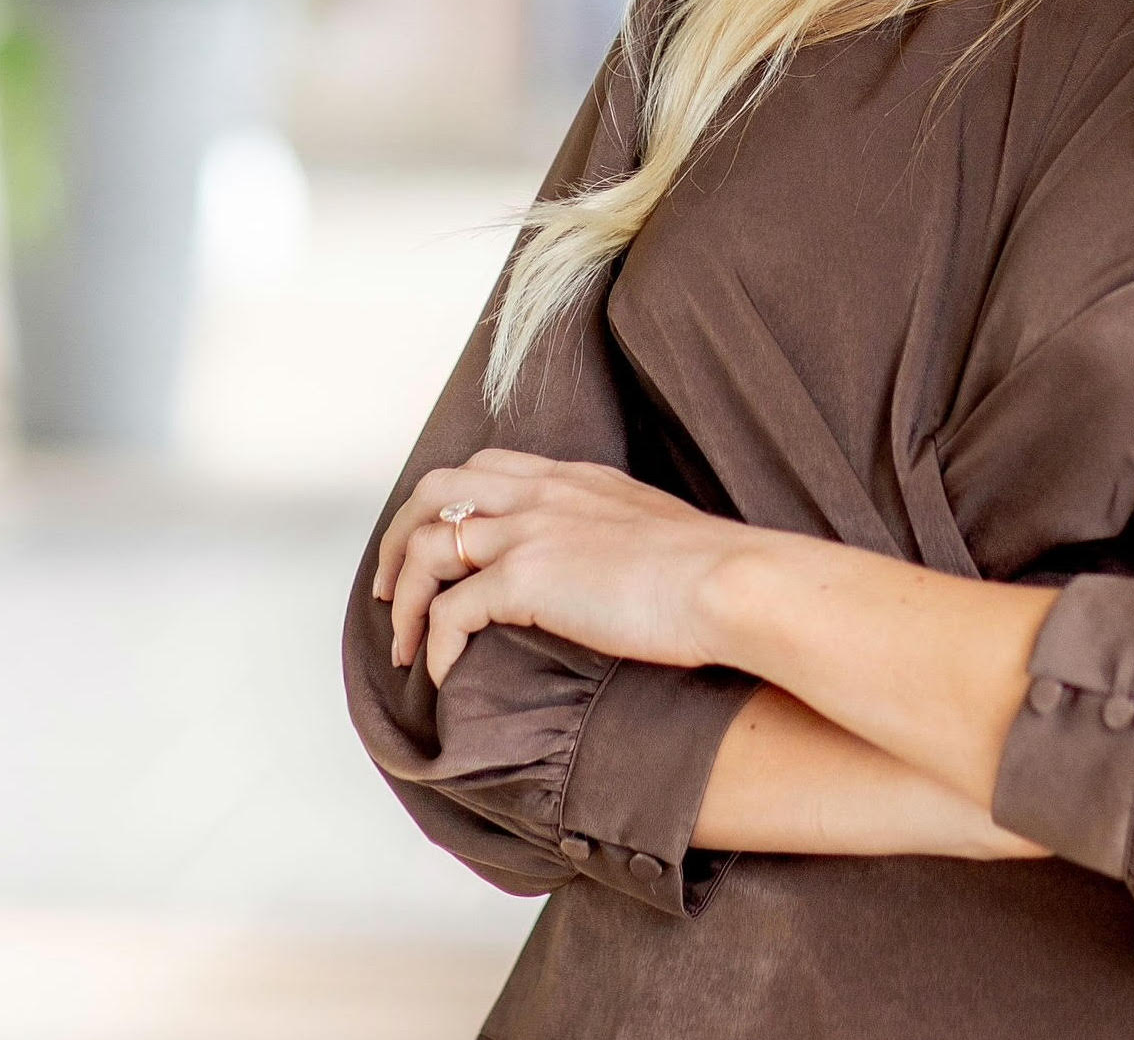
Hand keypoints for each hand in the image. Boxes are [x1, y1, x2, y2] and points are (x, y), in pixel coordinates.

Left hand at [372, 448, 751, 685]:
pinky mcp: (526, 579)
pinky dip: (435, 647)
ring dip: (404, 600)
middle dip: (398, 540)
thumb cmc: (712, 572)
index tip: (438, 551)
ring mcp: (532, 530)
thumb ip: (615, 536)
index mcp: (576, 479)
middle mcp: (545, 492)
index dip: (448, 507)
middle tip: (391, 593)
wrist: (731, 583)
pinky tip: (444, 677)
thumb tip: (606, 574)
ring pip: (426, 546)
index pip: (488, 467)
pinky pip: (450, 612)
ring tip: (405, 646)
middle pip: (436, 490)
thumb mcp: (654, 529)